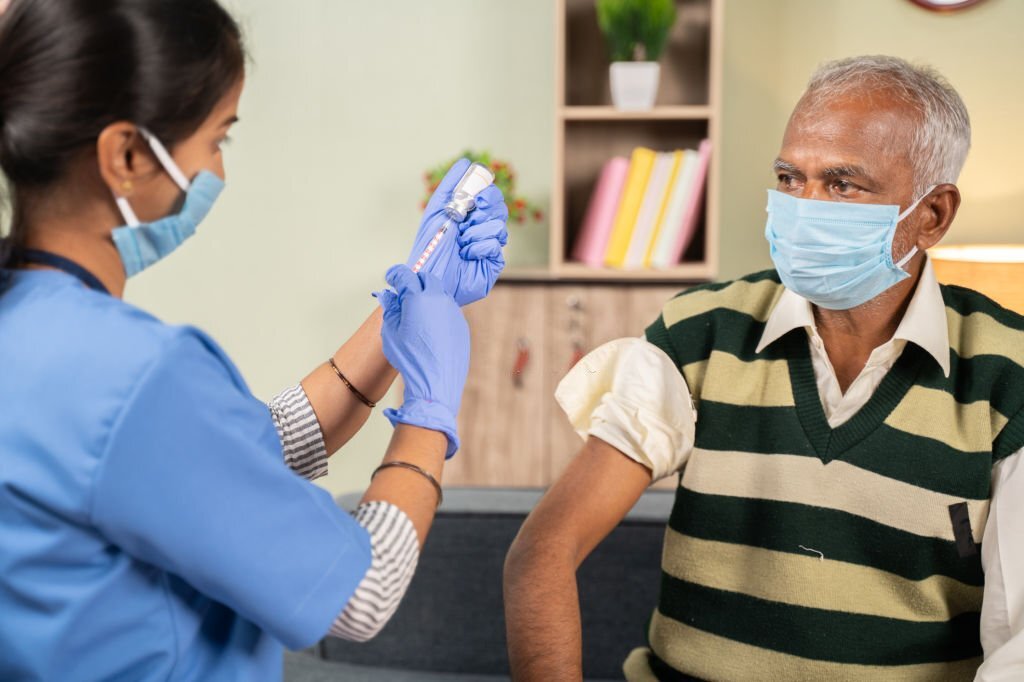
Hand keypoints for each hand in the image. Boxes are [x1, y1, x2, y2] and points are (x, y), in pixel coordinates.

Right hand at [377, 265, 469, 457]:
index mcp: (418, 299)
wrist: (435, 384)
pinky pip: (449, 312)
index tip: (391, 278)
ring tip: (417, 313)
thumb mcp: (391, 334)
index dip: (395, 274)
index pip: (406, 275)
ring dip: (429, 297)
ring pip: (441, 294)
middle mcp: (439, 300)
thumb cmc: (410, 360)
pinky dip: (439, 313)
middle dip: (415, 281)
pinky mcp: (462, 326)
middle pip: (428, 278)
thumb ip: (390, 309)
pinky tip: (431, 329)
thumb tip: (388, 296)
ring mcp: (454, 312)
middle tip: (405, 292)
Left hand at [406, 158, 509, 306]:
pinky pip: (496, 244)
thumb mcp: (437, 209)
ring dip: (475, 232)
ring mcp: (489, 245)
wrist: (429, 276)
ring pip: (499, 226)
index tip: (472, 200)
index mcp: (470, 214)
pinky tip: (466, 254)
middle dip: (481, 213)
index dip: (485, 194)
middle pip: (499, 207)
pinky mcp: (493, 262)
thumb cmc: (429, 245)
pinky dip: (478, 247)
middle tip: (464, 222)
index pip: (490, 194)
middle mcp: (481, 228)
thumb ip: (451, 185)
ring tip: (461, 242)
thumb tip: (466, 161)